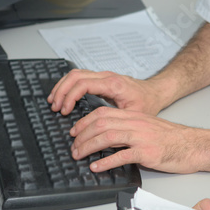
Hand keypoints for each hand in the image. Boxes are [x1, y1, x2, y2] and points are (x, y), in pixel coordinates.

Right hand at [47, 69, 163, 115]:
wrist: (155, 92)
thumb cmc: (146, 103)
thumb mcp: (133, 115)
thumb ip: (116, 122)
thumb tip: (99, 135)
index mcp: (113, 84)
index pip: (83, 84)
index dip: (70, 97)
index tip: (64, 111)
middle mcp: (106, 76)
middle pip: (75, 76)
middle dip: (62, 91)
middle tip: (55, 107)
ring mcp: (103, 75)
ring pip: (75, 74)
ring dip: (62, 86)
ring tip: (54, 102)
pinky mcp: (101, 78)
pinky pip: (80, 76)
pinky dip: (68, 85)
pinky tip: (63, 97)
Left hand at [69, 107, 207, 173]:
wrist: (193, 145)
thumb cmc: (172, 138)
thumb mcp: (147, 126)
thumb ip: (128, 127)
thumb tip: (107, 135)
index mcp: (134, 116)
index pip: (102, 113)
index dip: (84, 122)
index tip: (74, 132)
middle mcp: (135, 123)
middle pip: (101, 123)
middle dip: (82, 135)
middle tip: (73, 147)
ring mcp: (141, 137)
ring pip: (108, 137)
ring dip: (88, 147)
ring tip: (79, 156)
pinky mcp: (147, 152)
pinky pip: (122, 155)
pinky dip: (106, 161)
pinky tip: (96, 167)